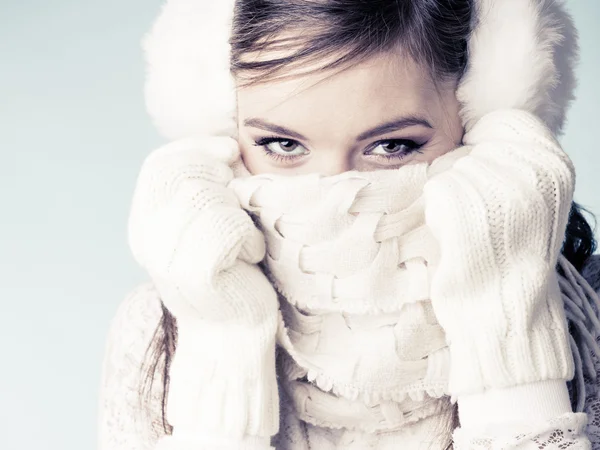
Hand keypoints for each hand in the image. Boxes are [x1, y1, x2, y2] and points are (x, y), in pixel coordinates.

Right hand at [127, 135, 272, 323]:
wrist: (232, 337)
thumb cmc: (230, 273)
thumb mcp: (207, 225)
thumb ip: (203, 189)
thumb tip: (227, 147)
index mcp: (145, 223)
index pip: (160, 165)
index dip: (196, 147)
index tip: (229, 151)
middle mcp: (147, 239)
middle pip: (184, 175)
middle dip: (222, 180)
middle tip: (240, 206)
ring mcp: (166, 258)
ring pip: (207, 198)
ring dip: (239, 214)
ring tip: (244, 240)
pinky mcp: (195, 275)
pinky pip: (229, 227)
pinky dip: (250, 238)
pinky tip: (250, 258)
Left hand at [423, 109, 575, 397]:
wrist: (505, 312)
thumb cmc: (511, 256)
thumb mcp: (533, 201)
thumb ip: (517, 163)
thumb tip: (478, 131)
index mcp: (555, 166)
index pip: (504, 121)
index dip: (485, 145)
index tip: (484, 177)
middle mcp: (532, 173)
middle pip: (472, 148)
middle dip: (467, 178)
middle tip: (482, 219)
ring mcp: (499, 189)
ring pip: (451, 168)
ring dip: (452, 198)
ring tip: (472, 231)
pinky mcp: (465, 206)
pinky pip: (436, 189)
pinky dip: (438, 213)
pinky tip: (457, 238)